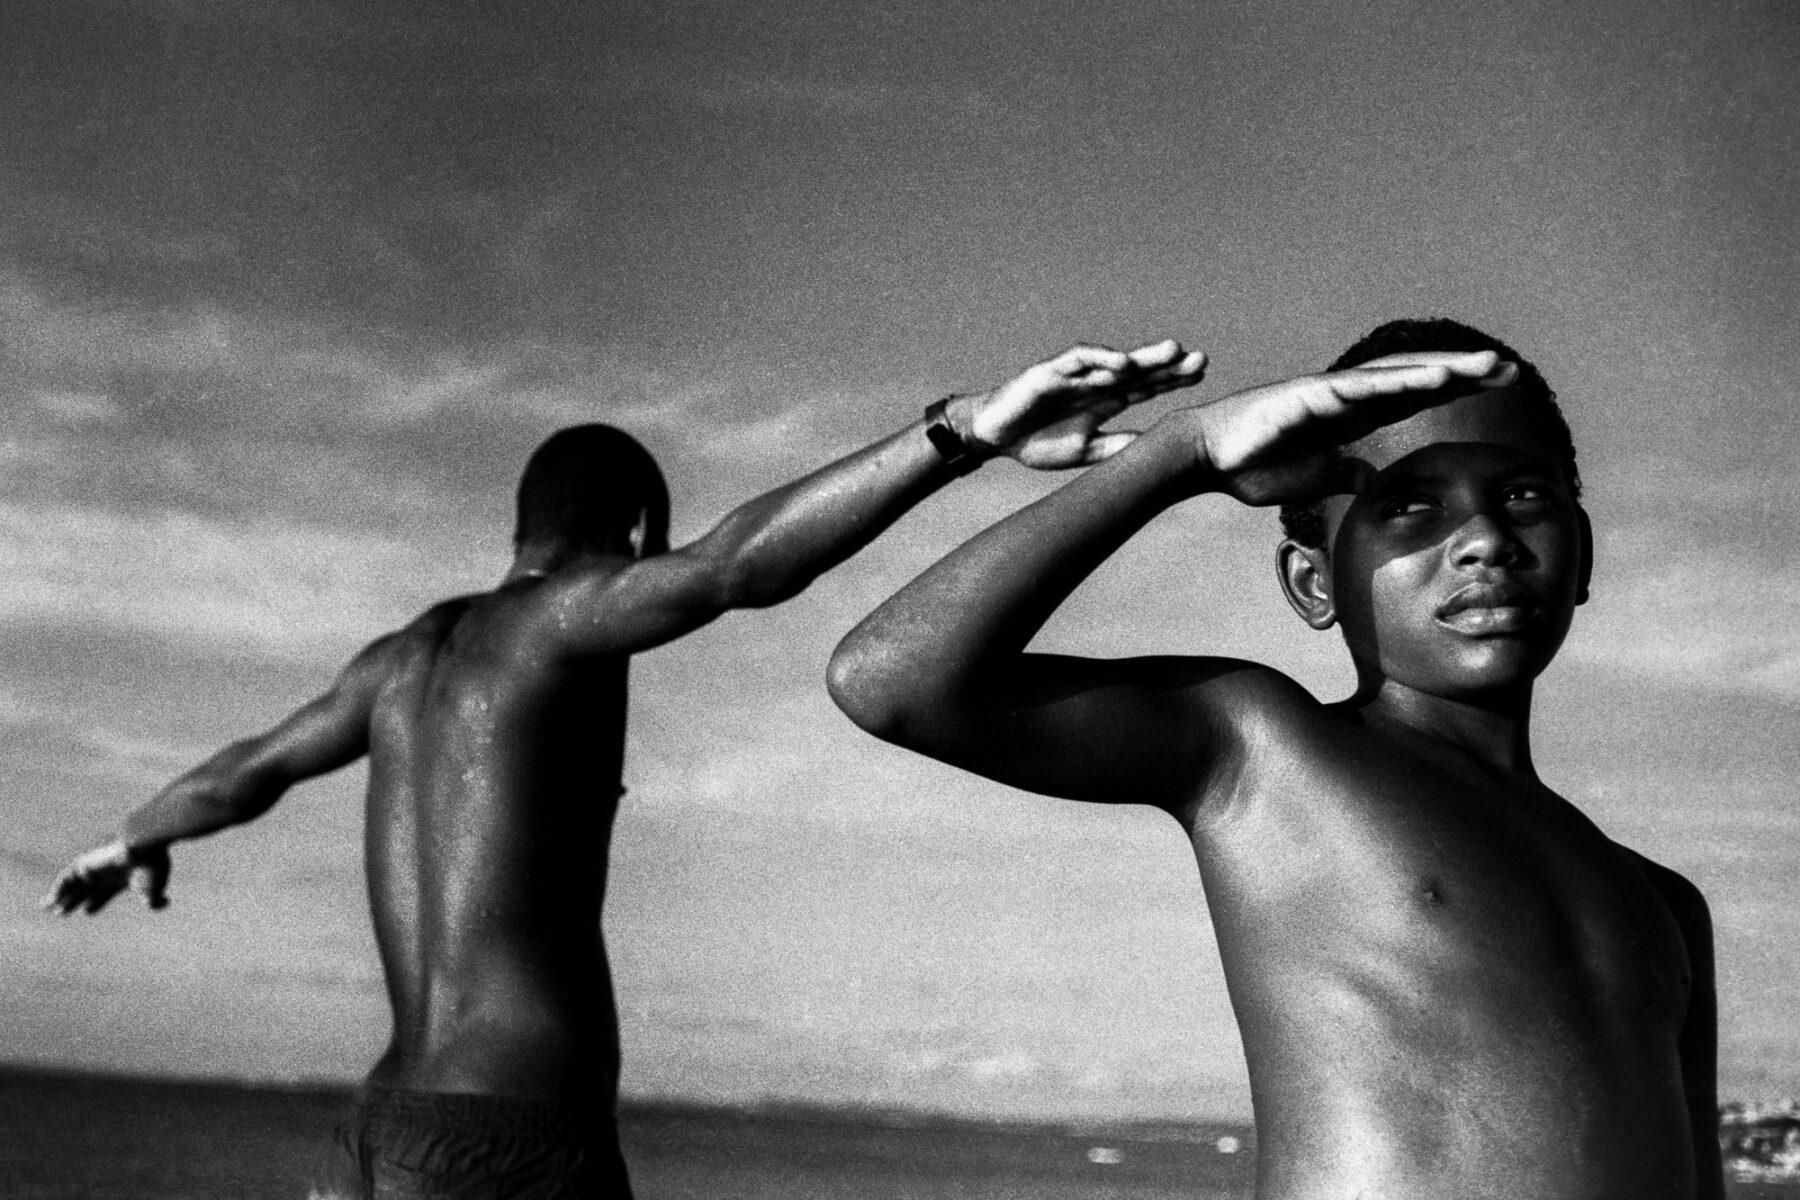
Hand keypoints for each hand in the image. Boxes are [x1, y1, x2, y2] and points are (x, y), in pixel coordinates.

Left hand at [42, 840, 170, 914]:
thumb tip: (161, 904)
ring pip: (73, 885)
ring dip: (61, 897)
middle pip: (85, 889)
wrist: (143, 845)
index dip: (96, 902)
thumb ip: (154, 900)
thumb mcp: (154, 888)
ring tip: (48, 908)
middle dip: (74, 900)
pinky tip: (50, 902)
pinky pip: (65, 879)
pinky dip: (58, 890)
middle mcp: (105, 873)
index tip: (88, 911)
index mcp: (121, 879)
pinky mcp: (83, 864)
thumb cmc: (152, 866)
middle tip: (61, 912)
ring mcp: (94, 868)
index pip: (105, 892)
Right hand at [954, 340, 1206, 469]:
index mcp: (1104, 400)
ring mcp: (1074, 375)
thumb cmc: (1035, 442)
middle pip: (1139, 369)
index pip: (1145, 386)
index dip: (1172, 380)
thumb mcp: (1084, 451)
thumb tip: (1156, 451)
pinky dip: (1101, 359)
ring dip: (1144, 356)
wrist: (992, 437)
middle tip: (1202, 360)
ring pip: (1114, 360)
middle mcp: (1094, 382)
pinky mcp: (1050, 371)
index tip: (1201, 376)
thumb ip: (1117, 447)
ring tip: (1173, 352)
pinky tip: (1124, 362)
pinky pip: (1079, 360)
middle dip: (1169, 365)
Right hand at [1179, 351, 1518, 505]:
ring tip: (1489, 365)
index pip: (1414, 397)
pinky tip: (1438, 378)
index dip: (1456, 389)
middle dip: (1465, 373)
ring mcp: (1331, 391)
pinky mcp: (1311, 395)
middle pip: (1417, 378)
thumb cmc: (1252, 465)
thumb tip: (1366, 478)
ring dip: (1447, 368)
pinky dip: (1404, 380)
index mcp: (1351, 415)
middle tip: (1511, 369)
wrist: (1207, 458)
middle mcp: (1347, 395)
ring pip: (1399, 374)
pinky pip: (1366, 386)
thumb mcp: (1313, 478)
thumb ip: (1342, 473)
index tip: (1497, 384)